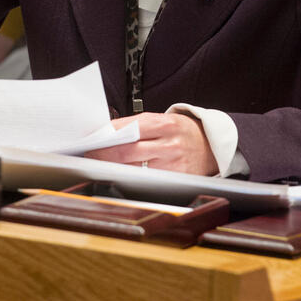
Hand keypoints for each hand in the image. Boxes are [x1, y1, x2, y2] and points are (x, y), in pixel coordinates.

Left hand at [84, 113, 217, 175]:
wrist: (210, 146)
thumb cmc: (181, 132)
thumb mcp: (163, 120)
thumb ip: (137, 125)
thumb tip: (107, 133)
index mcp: (165, 124)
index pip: (129, 128)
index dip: (108, 135)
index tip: (93, 138)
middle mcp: (170, 144)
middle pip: (127, 151)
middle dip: (104, 153)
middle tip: (90, 154)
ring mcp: (173, 165)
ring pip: (134, 169)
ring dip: (114, 167)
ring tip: (101, 164)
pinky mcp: (175, 180)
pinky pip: (146, 180)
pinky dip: (131, 177)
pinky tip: (121, 175)